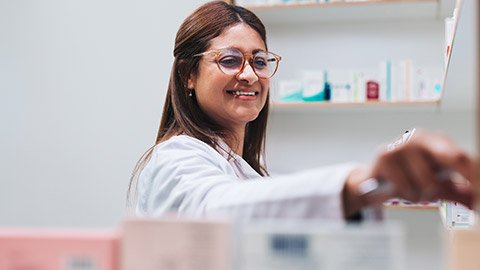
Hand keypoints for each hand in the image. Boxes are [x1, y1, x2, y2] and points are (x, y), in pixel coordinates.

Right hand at [343, 129, 475, 216]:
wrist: (374, 181)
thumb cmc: (409, 178)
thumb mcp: (437, 184)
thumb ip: (458, 192)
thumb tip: (476, 201)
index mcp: (438, 140)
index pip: (462, 156)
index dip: (472, 174)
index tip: (478, 191)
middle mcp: (420, 137)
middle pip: (452, 159)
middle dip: (450, 181)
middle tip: (437, 191)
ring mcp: (401, 144)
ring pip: (427, 182)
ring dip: (420, 195)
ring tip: (410, 189)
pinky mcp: (384, 155)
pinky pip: (405, 187)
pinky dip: (404, 194)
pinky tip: (396, 188)